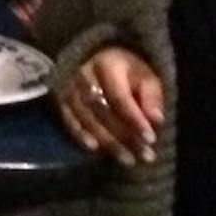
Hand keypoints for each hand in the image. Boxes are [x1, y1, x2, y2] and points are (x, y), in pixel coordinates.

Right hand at [56, 44, 163, 167]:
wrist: (95, 55)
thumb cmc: (126, 69)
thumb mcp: (145, 76)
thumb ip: (151, 97)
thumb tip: (156, 120)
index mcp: (106, 65)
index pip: (119, 97)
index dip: (134, 119)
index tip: (151, 139)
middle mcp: (83, 76)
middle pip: (102, 111)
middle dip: (123, 136)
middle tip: (143, 156)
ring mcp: (68, 87)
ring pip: (85, 119)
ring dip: (107, 142)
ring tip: (128, 160)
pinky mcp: (60, 99)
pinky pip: (68, 120)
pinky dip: (81, 136)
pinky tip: (96, 150)